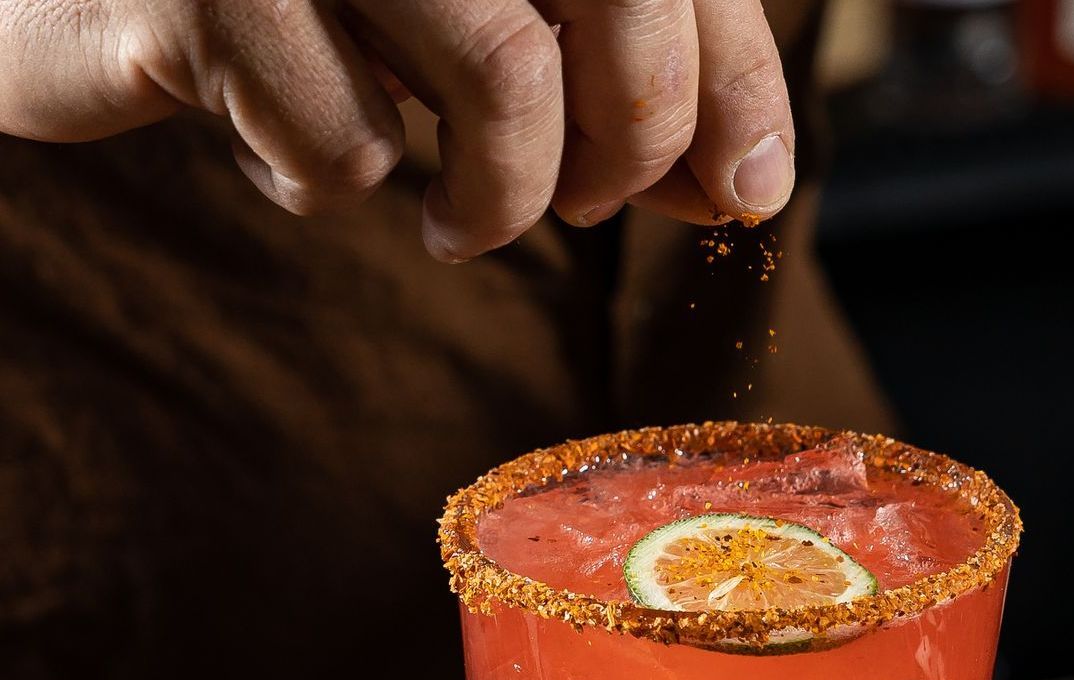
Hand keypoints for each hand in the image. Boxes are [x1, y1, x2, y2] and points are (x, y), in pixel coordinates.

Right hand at [0, 0, 793, 259]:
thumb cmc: (301, 1)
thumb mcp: (478, 26)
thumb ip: (616, 86)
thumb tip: (742, 190)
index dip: (732, 88)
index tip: (744, 198)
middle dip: (626, 145)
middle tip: (576, 205)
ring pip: (501, 77)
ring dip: (492, 198)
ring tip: (449, 218)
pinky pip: (341, 141)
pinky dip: (328, 182)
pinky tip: (283, 142)